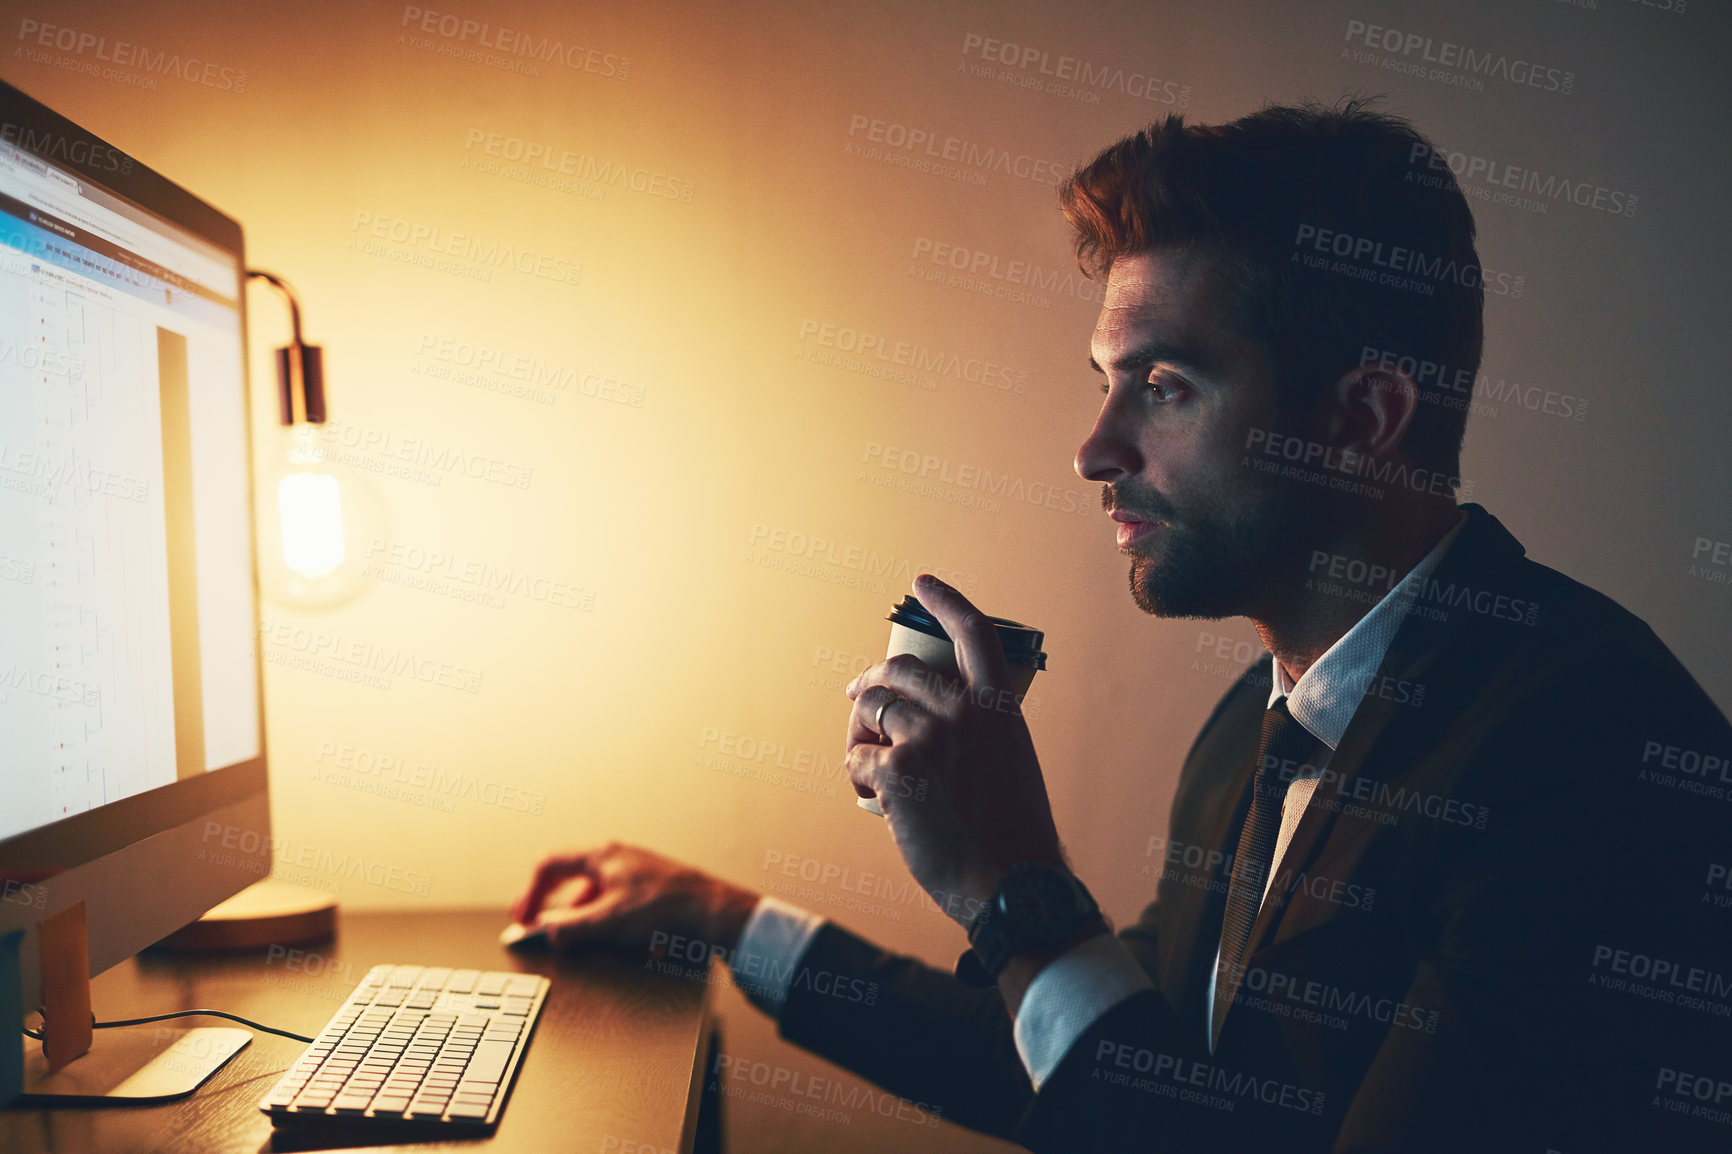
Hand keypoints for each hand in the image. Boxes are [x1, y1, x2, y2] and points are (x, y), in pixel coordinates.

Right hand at [509, 842, 760, 954]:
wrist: (713, 912)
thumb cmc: (667, 908)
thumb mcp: (608, 922)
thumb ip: (572, 928)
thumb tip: (548, 932)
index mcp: (602, 856)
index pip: (549, 865)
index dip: (530, 893)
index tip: (524, 917)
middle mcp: (616, 857)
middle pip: (568, 875)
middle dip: (548, 900)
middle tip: (535, 921)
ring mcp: (634, 871)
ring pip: (591, 888)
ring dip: (574, 910)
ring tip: (569, 933)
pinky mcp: (648, 888)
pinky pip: (611, 898)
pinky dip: (597, 914)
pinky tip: (603, 933)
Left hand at [845, 575, 1064, 925]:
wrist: (1013, 884)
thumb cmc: (1015, 836)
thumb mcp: (1012, 765)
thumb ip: (981, 736)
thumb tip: (934, 728)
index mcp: (1000, 707)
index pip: (973, 634)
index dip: (947, 601)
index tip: (922, 581)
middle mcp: (964, 712)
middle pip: (899, 670)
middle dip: (871, 678)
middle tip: (857, 693)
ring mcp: (929, 738)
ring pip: (872, 709)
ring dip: (859, 727)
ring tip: (860, 752)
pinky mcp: (897, 771)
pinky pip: (858, 756)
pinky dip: (857, 772)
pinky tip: (867, 791)